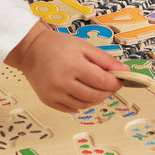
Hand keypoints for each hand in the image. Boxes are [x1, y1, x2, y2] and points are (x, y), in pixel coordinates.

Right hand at [5, 21, 128, 111]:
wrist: (30, 50)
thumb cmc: (55, 45)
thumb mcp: (84, 46)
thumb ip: (105, 60)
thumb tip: (124, 71)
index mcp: (73, 66)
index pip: (103, 82)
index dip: (115, 83)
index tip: (119, 81)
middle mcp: (62, 82)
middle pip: (95, 96)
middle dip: (107, 91)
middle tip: (108, 84)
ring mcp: (54, 93)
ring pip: (85, 105)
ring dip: (95, 98)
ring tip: (94, 87)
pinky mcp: (48, 100)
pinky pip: (71, 109)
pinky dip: (81, 103)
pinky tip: (81, 93)